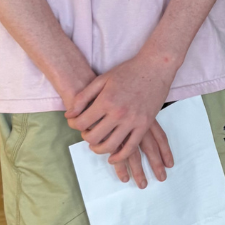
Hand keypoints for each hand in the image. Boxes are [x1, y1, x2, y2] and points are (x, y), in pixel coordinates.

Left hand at [65, 50, 176, 186]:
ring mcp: (133, 120)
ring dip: (99, 149)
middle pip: (93, 137)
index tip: (76, 123)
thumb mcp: (102, 79)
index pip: (82, 123)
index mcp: (106, 101)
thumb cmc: (128, 71)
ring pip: (110, 146)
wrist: (155, 67)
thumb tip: (69, 115)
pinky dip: (120, 156)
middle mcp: (118, 113)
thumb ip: (83, 97)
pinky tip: (113, 157)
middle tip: (87, 132)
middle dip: (86, 137)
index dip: (74, 125)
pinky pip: (131, 147)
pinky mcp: (144, 125)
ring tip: (97, 145)